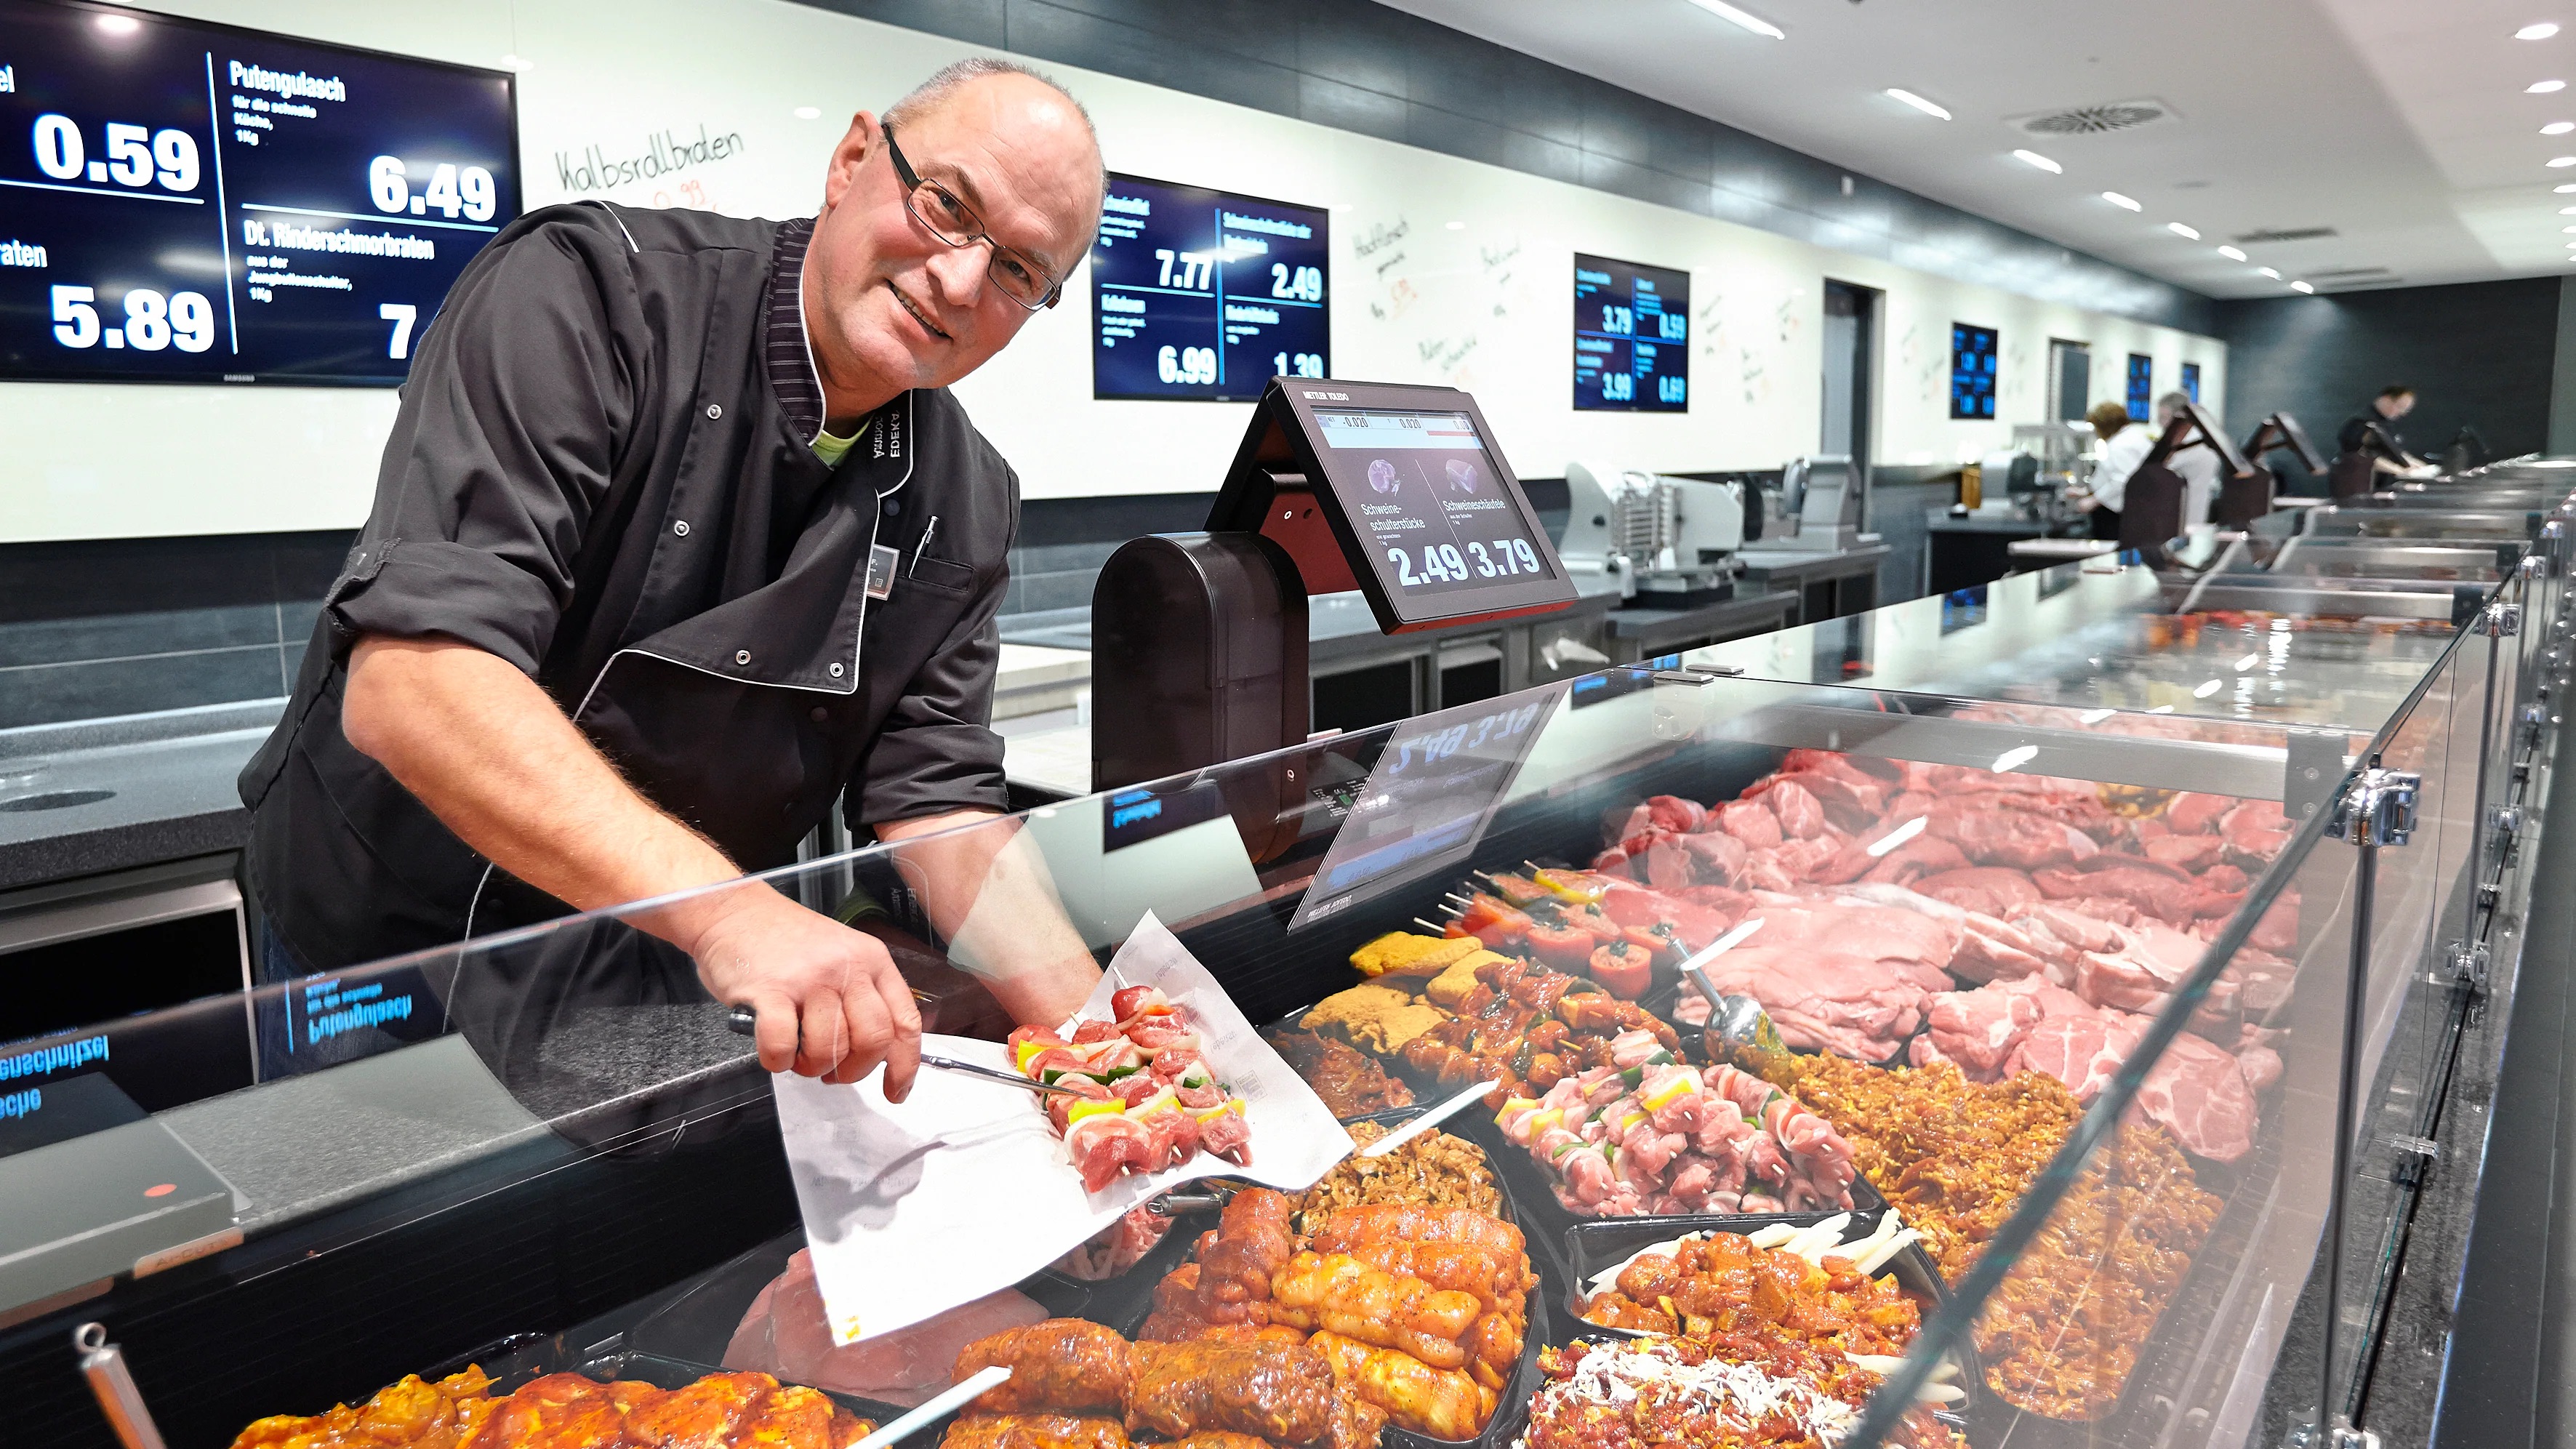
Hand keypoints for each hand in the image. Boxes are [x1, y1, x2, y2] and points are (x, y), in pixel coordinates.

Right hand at [683, 885, 923, 1096]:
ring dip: (810, 1066)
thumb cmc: (784, 940)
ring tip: (796, 1053)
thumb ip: (863, 997)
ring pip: (828, 1049)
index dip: (903, 1066)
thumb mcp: (841, 956)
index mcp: (872, 960)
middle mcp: (847, 967)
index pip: (905, 1023)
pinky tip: (773, 1049)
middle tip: (831, 1071)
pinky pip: (782, 1046)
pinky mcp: (770, 990)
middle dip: (852, 1070)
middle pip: (872, 1041)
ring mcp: (810, 978)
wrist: (734, 911)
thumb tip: (878, 1052)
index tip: (894, 1090)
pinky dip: (777, 1060)